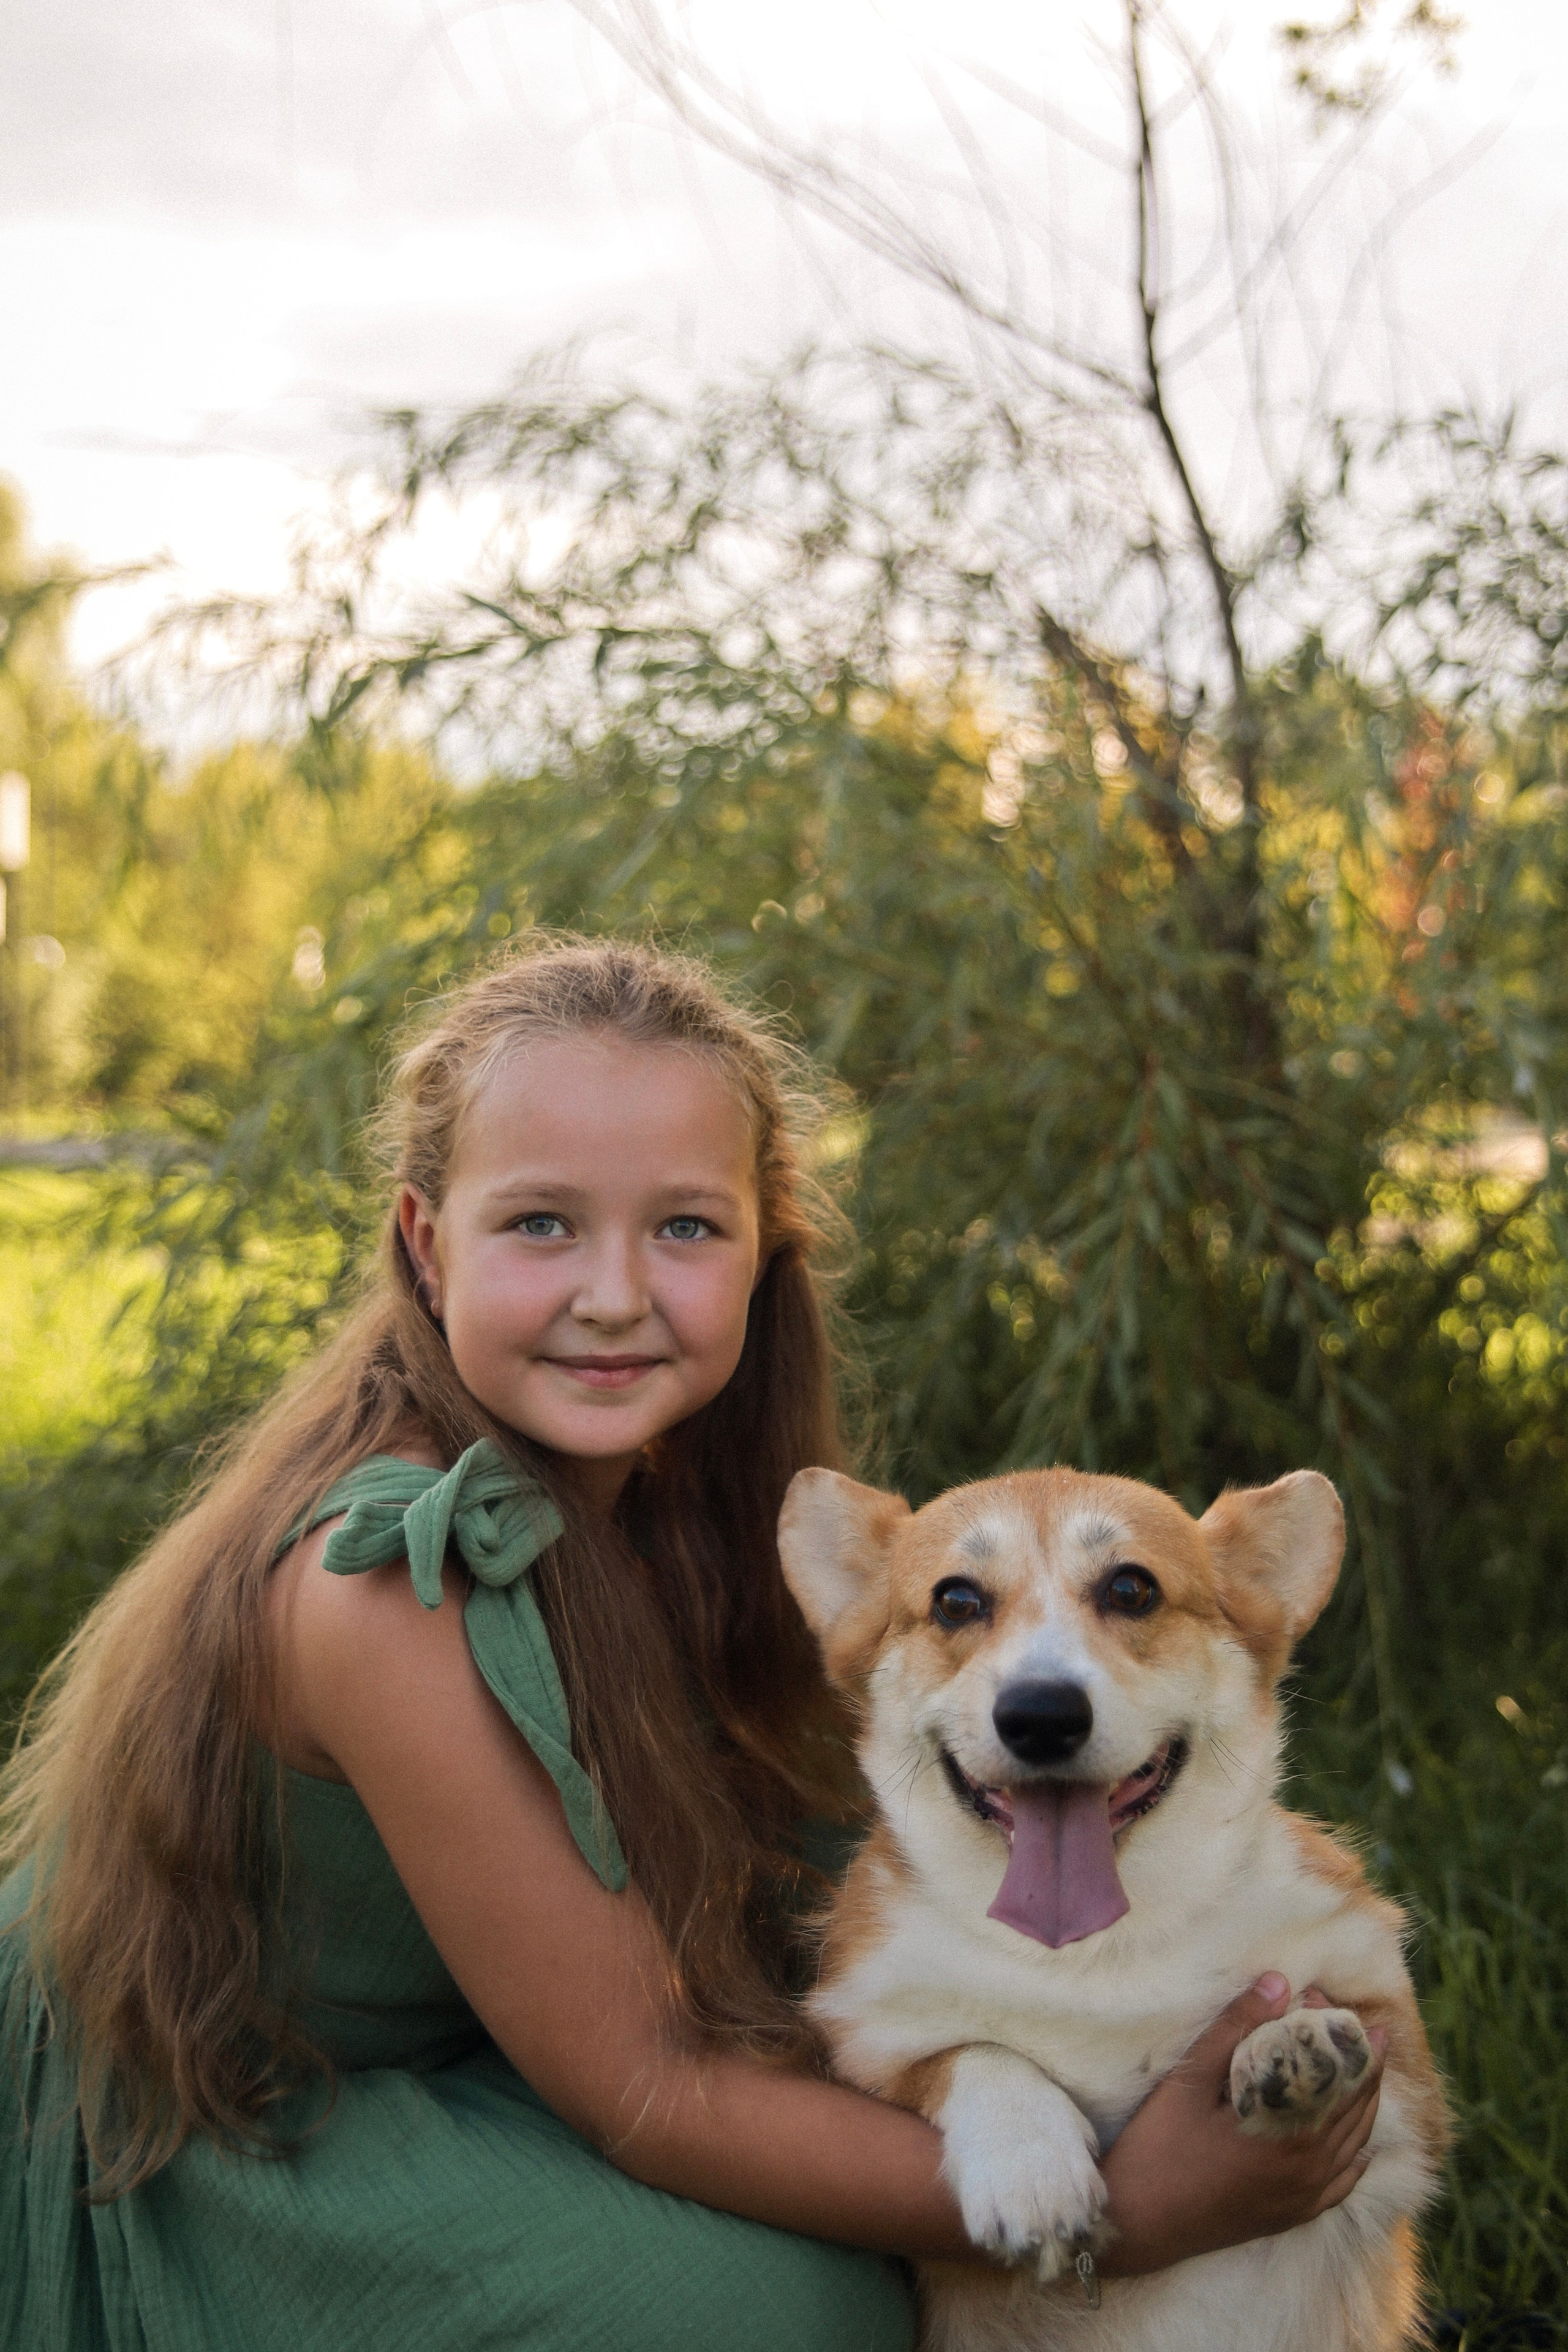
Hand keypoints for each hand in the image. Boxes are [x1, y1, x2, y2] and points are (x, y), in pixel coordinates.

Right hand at [1095, 1975, 1385, 2277]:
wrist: (1136, 2223)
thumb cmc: (1159, 2146)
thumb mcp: (1190, 2079)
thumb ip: (1235, 2028)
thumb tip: (1278, 1981)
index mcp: (1290, 2134)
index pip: (1336, 2074)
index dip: (1337, 2034)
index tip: (1323, 1998)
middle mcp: (1309, 2169)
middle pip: (1354, 2107)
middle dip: (1359, 2063)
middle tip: (1358, 2026)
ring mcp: (1303, 2198)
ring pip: (1353, 2144)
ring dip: (1363, 2102)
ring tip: (1366, 2067)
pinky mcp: (1292, 2216)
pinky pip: (1341, 2186)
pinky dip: (1355, 2157)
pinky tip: (1358, 2144)